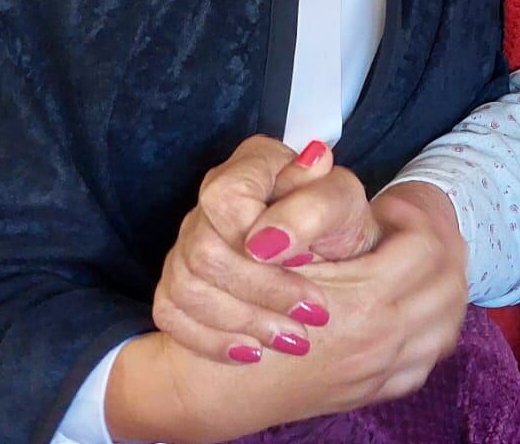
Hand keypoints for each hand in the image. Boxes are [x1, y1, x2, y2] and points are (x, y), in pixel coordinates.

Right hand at [107, 183, 469, 442]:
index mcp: (366, 304)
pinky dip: (431, 332)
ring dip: (440, 289)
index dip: (408, 215)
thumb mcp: (275, 251)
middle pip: (448, 283)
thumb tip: (317, 156)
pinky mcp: (375, 392)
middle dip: (437, 247)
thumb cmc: (242, 311)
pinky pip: (429, 359)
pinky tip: (415, 311)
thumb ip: (303, 207)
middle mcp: (383, 343)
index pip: (426, 245)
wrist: (218, 388)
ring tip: (413, 264)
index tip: (387, 208)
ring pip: (447, 322)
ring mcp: (383, 373)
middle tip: (406, 231)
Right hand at [151, 135, 378, 363]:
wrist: (339, 268)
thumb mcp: (348, 209)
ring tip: (293, 338)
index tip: (306, 261)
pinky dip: (214, 340)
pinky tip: (253, 351)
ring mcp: (188, 243)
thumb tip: (270, 238)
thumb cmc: (341, 232)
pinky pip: (171, 315)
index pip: (225, 197)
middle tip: (314, 312)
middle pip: (205, 252)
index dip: (255, 234)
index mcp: (253, 166)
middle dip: (263, 290)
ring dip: (245, 320)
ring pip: (187, 288)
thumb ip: (318, 203)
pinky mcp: (177, 283)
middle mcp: (210, 202)